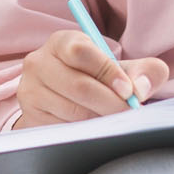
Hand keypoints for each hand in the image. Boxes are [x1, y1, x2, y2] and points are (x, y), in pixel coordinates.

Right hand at [14, 30, 168, 129]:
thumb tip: (141, 89)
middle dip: (110, 102)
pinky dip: (84, 132)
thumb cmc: (100, 76)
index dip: (108, 72)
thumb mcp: (121, 67)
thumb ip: (144, 71)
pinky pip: (62, 129)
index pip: (82, 52)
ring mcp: (30, 91)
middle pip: (78, 85)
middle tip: (131, 113)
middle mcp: (39, 62)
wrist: (67, 95)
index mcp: (61, 41)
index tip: (128, 90)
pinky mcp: (30, 117)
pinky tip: (96, 128)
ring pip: (72, 111)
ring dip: (100, 119)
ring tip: (116, 120)